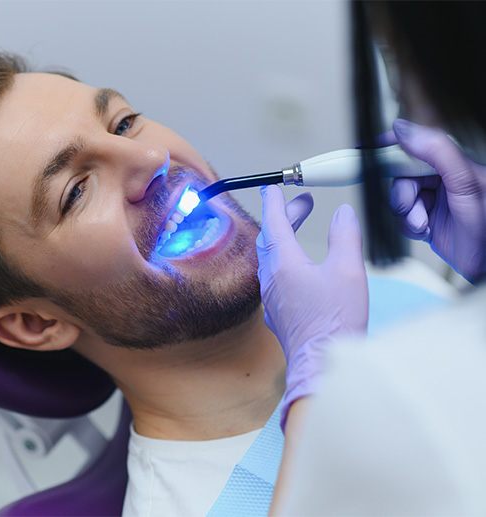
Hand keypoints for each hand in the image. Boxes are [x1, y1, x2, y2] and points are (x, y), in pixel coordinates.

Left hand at [257, 186, 367, 429]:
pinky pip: (274, 275)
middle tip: (303, 205)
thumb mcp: (348, 271)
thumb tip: (342, 213)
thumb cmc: (335, 321)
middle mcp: (271, 278)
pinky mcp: (278, 311)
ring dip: (283, 238)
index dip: (275, 202)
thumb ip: (345, 237)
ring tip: (299, 230)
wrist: (321, 364)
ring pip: (270, 257)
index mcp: (284, 263)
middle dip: (285, 217)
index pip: (274, 223)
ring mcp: (272, 297)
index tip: (273, 188)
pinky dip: (284, 259)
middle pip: (271, 238)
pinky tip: (298, 266)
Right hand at [390, 119, 485, 280]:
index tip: (373, 149)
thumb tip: (402, 128)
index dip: (394, 147)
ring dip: (406, 213)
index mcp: (454, 162)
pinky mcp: (426, 220)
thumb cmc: (485, 227)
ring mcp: (434, 200)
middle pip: (402, 175)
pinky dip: (409, 226)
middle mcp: (442, 179)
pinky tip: (425, 231)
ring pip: (399, 198)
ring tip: (422, 223)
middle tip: (411, 205)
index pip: (417, 146)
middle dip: (403, 193)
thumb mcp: (464, 183)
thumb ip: (437, 151)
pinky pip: (402, 218)